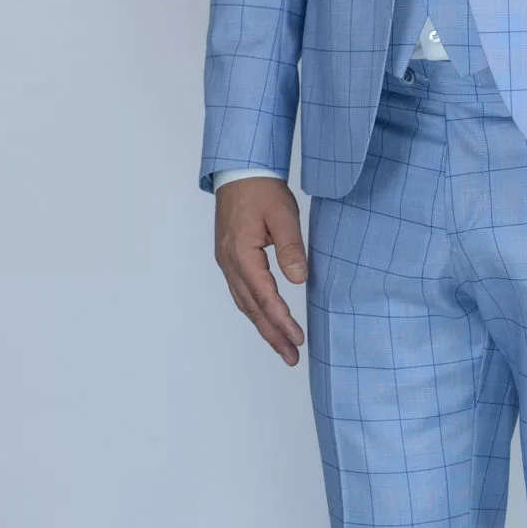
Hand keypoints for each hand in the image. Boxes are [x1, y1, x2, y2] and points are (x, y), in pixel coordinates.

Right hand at [214, 177, 306, 364]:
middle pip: (252, 308)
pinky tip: (266, 320)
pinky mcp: (230, 258)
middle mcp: (230, 263)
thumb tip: (299, 279)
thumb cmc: (261, 189)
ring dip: (263, 327)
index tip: (298, 339)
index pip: (264, 297)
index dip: (282, 321)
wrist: (239, 170)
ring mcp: (227, 262)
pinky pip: (241, 292)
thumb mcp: (283, 215)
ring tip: (283, 347)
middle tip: (292, 357)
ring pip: (245, 303)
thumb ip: (291, 248)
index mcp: (242, 254)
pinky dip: (255, 311)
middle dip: (272, 335)